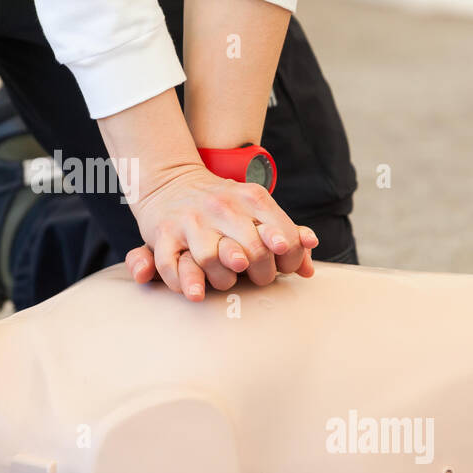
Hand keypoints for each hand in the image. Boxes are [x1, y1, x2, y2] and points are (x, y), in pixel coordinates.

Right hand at [126, 163, 317, 300]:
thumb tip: (309, 261)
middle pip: (251, 251)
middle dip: (260, 273)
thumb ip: (286, 232)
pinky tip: (197, 292)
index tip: (284, 265)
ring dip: (223, 280)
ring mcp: (190, 220)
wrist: (171, 179)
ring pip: (211, 260)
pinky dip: (184, 283)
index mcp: (250, 197)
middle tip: (258, 278)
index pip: (282, 236)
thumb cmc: (222, 203)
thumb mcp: (255, 207)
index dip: (289, 258)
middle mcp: (221, 206)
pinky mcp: (163, 233)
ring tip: (227, 280)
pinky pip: (172, 264)